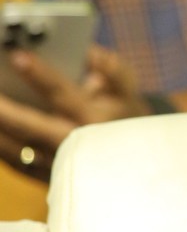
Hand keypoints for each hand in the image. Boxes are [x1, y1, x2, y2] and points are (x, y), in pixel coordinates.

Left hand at [0, 44, 149, 179]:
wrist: (130, 166)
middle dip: (2, 107)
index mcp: (96, 120)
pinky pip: (12, 160)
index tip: (18, 56)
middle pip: (28, 126)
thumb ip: (112, 69)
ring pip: (13, 148)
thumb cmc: (124, 119)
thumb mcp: (128, 92)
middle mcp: (74, 145)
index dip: (40, 75)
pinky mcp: (43, 178)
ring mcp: (56, 166)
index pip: (63, 94)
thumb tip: (88, 53)